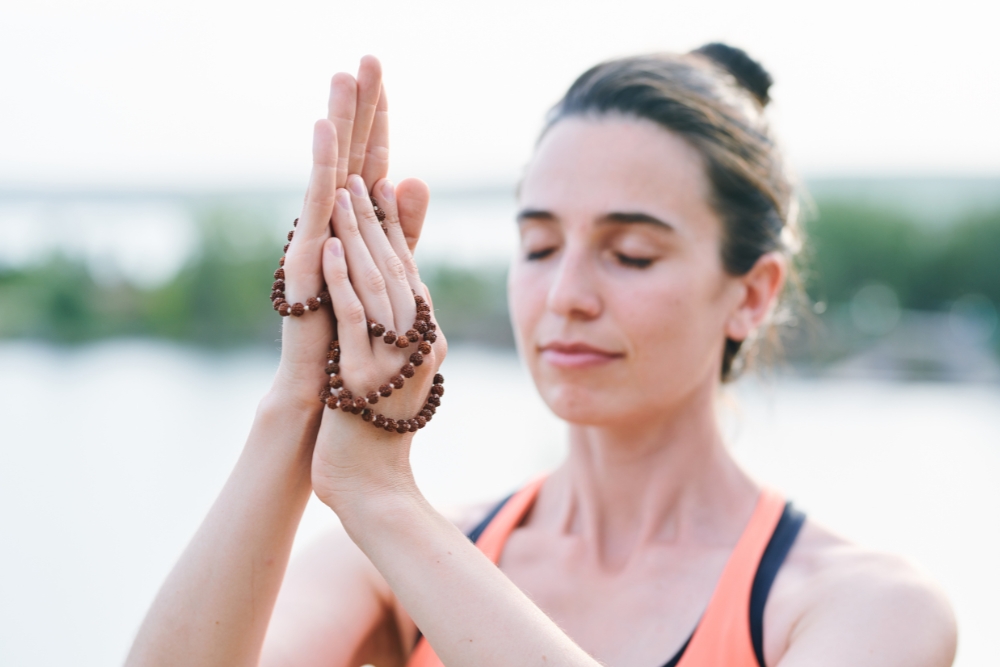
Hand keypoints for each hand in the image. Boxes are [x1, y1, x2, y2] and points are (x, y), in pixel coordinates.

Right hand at [272, 56, 429, 408]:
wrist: (329, 381)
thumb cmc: (356, 326)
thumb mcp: (391, 266)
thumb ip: (402, 225)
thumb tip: (414, 176)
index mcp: (355, 222)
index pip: (370, 160)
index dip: (378, 119)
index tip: (382, 74)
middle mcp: (332, 221)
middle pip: (350, 154)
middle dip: (359, 106)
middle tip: (365, 58)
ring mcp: (315, 236)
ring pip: (332, 170)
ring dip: (339, 123)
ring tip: (343, 77)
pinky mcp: (307, 257)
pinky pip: (317, 206)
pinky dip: (322, 167)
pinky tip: (325, 132)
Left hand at [309, 174, 446, 511]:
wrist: (371, 486)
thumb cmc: (376, 428)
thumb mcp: (391, 369)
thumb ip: (393, 325)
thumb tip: (400, 289)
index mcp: (425, 339)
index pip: (407, 271)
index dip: (393, 226)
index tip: (380, 183)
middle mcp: (417, 345)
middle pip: (395, 270)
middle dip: (375, 219)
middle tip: (359, 174)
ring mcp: (392, 362)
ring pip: (376, 287)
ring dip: (358, 237)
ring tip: (342, 194)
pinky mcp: (362, 379)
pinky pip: (353, 321)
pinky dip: (342, 282)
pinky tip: (328, 247)